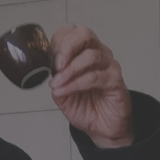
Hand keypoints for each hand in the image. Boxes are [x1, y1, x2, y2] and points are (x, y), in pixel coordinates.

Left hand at [48, 25, 132, 146]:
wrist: (103, 128)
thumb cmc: (87, 107)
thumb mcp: (62, 92)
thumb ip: (54, 78)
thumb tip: (43, 68)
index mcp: (83, 51)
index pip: (71, 31)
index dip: (57, 41)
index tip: (47, 59)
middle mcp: (98, 54)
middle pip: (84, 33)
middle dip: (66, 47)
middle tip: (56, 65)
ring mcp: (108, 66)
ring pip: (90, 55)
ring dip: (69, 70)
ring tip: (57, 84)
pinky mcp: (115, 80)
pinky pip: (95, 76)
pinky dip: (76, 83)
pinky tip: (66, 90)